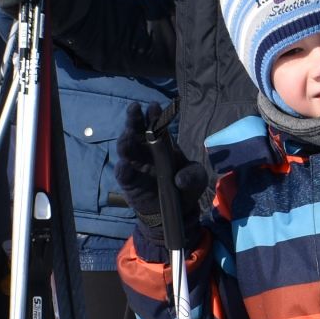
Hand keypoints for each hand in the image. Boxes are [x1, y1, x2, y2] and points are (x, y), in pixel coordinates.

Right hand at [113, 103, 206, 243]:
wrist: (175, 211)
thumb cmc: (185, 187)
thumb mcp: (196, 180)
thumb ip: (193, 175)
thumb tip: (180, 179)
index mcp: (162, 143)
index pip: (156, 125)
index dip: (154, 116)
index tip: (153, 107)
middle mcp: (146, 150)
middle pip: (136, 131)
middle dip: (134, 119)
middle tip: (134, 109)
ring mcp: (135, 165)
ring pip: (126, 149)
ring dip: (125, 142)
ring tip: (127, 138)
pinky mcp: (129, 182)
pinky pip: (123, 174)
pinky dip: (123, 170)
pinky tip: (125, 166)